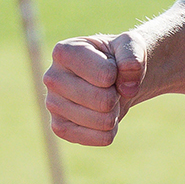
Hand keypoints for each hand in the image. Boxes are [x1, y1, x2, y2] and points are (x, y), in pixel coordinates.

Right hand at [42, 31, 147, 145]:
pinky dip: (111, 130)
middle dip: (116, 95)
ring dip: (114, 112)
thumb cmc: (118, 57)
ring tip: (105, 98)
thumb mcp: (131, 45)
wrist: (114, 76)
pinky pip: (100, 138)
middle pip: (103, 101)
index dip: (119, 74)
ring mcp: (52, 104)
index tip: (111, 67)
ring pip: (103, 121)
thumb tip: (128, 88)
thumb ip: (132, 56)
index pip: (106, 76)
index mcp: (64, 52)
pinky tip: (103, 116)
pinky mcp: (60, 127)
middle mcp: (52, 77)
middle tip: (110, 86)